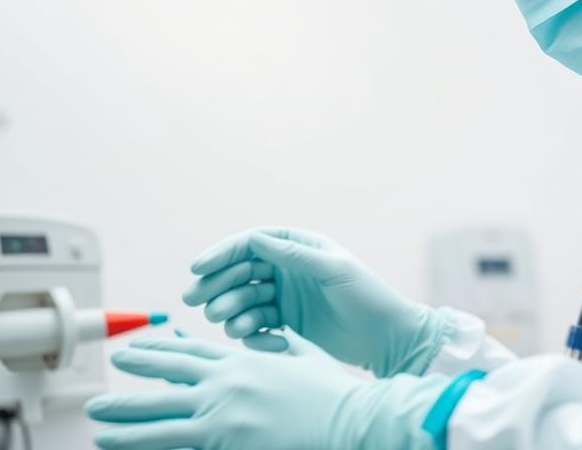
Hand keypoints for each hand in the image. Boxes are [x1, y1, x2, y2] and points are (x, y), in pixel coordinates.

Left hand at [85, 336, 447, 449]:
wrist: (347, 419)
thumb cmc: (332, 390)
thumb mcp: (306, 355)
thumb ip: (283, 343)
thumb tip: (272, 332)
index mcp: (244, 360)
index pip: (190, 352)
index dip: (159, 350)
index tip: (138, 348)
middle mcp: (226, 383)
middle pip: (167, 376)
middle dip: (133, 374)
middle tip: (108, 371)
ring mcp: (221, 414)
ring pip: (158, 416)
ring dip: (123, 418)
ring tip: (97, 420)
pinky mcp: (224, 442)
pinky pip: (174, 446)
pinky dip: (145, 445)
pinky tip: (121, 446)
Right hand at [182, 227, 453, 376]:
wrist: (386, 336)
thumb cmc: (365, 295)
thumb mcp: (332, 269)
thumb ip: (293, 256)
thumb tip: (254, 239)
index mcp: (298, 247)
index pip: (251, 244)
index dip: (222, 253)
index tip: (199, 266)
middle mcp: (287, 270)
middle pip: (239, 273)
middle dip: (216, 285)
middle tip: (195, 300)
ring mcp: (284, 298)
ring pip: (243, 301)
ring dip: (232, 311)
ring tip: (232, 323)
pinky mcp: (286, 324)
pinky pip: (256, 327)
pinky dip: (254, 335)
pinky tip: (269, 342)